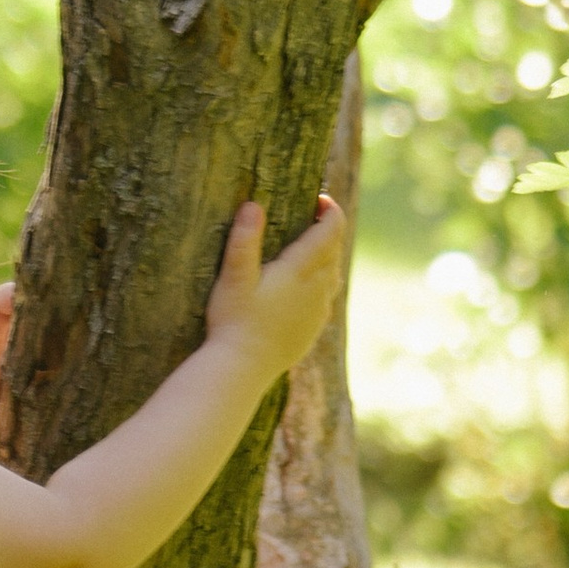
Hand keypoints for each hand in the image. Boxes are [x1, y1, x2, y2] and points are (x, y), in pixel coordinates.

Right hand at [204, 196, 345, 380]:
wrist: (243, 368)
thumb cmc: (234, 321)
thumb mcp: (234, 277)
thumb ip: (244, 240)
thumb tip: (252, 205)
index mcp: (300, 270)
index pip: (330, 231)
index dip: (331, 211)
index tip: (320, 199)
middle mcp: (317, 289)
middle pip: (334, 251)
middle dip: (328, 231)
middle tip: (312, 217)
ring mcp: (317, 311)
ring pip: (333, 275)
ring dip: (327, 257)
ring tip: (310, 249)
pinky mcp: (313, 329)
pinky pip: (326, 298)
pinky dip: (322, 283)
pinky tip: (306, 288)